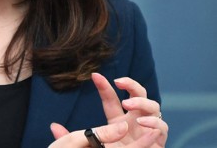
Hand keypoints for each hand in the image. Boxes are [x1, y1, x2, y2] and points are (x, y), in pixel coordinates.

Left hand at [48, 73, 167, 146]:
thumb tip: (53, 127)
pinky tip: (144, 122)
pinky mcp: (159, 142)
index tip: (94, 76)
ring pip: (154, 107)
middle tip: (119, 83)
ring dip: (143, 102)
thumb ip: (71, 138)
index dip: (104, 87)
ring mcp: (148, 131)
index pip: (112, 100)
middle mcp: (135, 123)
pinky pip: (163, 128)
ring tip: (128, 104)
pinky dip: (155, 122)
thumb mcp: (86, 146)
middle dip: (132, 85)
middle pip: (139, 95)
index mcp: (117, 122)